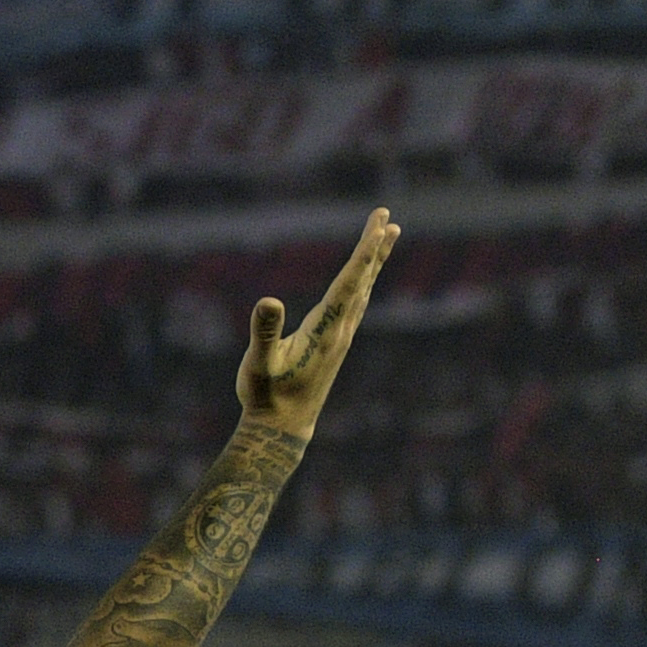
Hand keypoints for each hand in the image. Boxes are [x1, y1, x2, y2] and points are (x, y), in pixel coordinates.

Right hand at [236, 206, 397, 439]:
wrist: (283, 429)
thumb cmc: (266, 396)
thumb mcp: (259, 363)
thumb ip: (265, 332)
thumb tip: (267, 301)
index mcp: (325, 329)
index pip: (350, 281)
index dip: (365, 250)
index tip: (380, 223)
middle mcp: (341, 331)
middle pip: (364, 281)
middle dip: (375, 247)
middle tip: (388, 217)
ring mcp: (341, 338)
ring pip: (364, 291)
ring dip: (374, 263)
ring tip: (387, 237)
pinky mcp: (335, 345)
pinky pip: (356, 304)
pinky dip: (363, 282)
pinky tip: (363, 280)